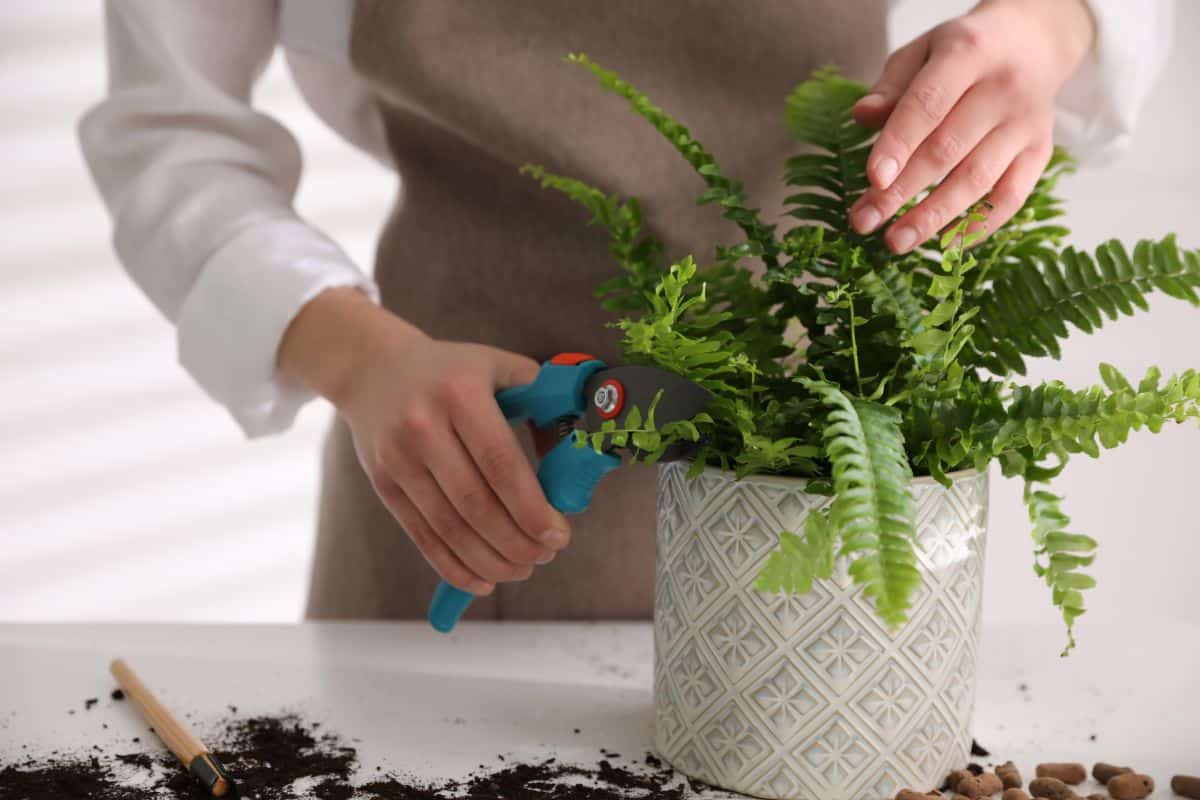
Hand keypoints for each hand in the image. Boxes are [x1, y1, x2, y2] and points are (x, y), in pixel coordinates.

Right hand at [278, 288, 570, 595]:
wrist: (372, 368)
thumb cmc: (450, 371)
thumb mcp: (498, 366)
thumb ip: (541, 402)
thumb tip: (571, 456)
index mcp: (461, 394)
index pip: (501, 464)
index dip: (531, 508)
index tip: (558, 535)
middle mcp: (424, 426)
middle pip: (475, 503)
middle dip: (516, 541)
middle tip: (544, 555)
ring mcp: (398, 458)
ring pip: (449, 527)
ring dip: (490, 560)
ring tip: (521, 570)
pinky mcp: (383, 482)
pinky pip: (421, 535)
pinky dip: (454, 567)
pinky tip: (483, 580)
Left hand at [849, 0, 1095, 251]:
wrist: (1034, 42)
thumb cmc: (963, 52)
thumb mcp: (923, 52)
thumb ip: (892, 87)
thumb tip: (862, 117)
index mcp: (969, 54)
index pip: (928, 104)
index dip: (898, 144)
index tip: (871, 180)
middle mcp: (1004, 89)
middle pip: (947, 150)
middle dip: (901, 192)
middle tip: (863, 222)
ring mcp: (1027, 124)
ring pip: (977, 180)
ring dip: (933, 217)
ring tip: (895, 241)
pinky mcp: (1041, 152)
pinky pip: (1010, 198)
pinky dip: (977, 226)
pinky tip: (944, 245)